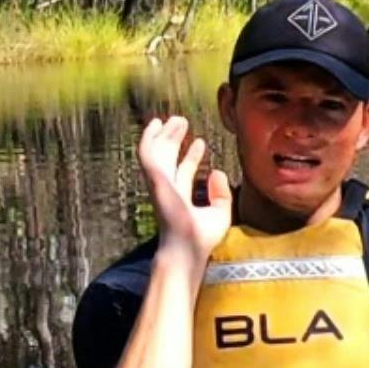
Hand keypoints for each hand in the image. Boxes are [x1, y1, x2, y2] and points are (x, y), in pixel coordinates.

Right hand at [138, 114, 229, 266]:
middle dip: (174, 140)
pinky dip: (149, 138)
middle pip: (168, 159)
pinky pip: (147, 154)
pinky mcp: (156, 179)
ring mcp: (160, 184)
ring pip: (157, 153)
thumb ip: (221, 194)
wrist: (186, 248)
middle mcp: (168, 189)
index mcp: (180, 198)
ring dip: (164, 135)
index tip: (200, 142)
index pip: (184, 173)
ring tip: (177, 119)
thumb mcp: (219, 214)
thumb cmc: (199, 239)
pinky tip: (156, 125)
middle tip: (182, 122)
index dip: (191, 157)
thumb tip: (216, 171)